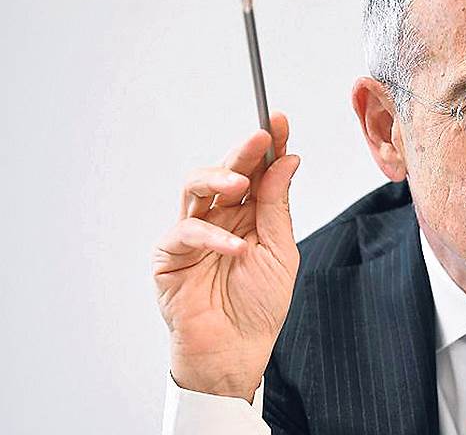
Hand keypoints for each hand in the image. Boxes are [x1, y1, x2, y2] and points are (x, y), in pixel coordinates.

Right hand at [153, 111, 299, 402]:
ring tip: (240, 181)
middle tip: (260, 135)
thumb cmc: (258, 307)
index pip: (256, 171)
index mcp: (248, 214)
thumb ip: (277, 206)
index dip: (266, 146)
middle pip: (225, 172)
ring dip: (218, 178)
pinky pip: (185, 233)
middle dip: (242, 151)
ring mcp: (193, 235)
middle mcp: (220, 217)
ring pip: (194, 189)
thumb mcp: (281, 251)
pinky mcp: (169, 257)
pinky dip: (211, 237)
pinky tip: (235, 247)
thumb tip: (287, 160)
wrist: (237, 352)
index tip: (280, 121)